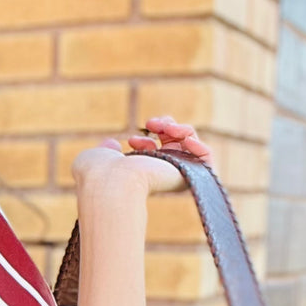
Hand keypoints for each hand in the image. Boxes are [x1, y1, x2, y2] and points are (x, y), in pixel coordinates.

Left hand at [100, 115, 214, 193]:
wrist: (111, 182)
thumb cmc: (99, 173)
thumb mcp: (99, 155)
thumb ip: (107, 149)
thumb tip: (111, 144)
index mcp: (144, 173)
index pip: (157, 149)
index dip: (148, 137)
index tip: (132, 140)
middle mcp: (162, 175)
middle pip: (177, 142)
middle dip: (166, 125)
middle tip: (151, 123)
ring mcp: (177, 175)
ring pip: (191, 144)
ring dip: (181, 128)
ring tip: (166, 127)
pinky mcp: (191, 178)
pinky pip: (207, 159)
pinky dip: (200, 145)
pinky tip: (186, 138)